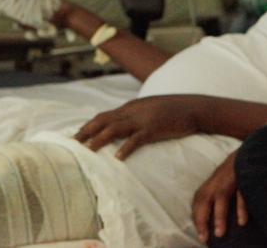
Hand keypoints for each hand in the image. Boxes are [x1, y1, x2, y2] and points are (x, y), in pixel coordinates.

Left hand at [74, 95, 203, 158]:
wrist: (194, 107)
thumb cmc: (172, 110)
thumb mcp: (149, 109)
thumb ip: (135, 115)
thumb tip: (123, 124)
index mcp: (130, 108)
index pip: (103, 116)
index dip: (88, 125)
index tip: (76, 135)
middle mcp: (132, 111)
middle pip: (103, 120)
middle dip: (86, 131)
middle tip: (73, 143)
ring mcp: (142, 120)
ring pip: (115, 128)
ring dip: (99, 139)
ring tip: (88, 150)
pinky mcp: (154, 129)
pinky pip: (137, 139)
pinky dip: (126, 148)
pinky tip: (118, 158)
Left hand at [192, 152, 245, 242]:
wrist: (245, 154)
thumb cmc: (231, 176)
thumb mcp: (219, 187)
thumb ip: (213, 201)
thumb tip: (211, 224)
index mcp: (208, 187)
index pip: (197, 205)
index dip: (197, 220)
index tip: (200, 237)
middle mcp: (214, 184)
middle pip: (203, 202)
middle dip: (202, 220)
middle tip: (204, 238)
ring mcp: (227, 180)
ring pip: (220, 199)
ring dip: (219, 217)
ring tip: (219, 234)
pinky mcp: (241, 178)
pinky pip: (241, 195)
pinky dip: (240, 208)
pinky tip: (242, 222)